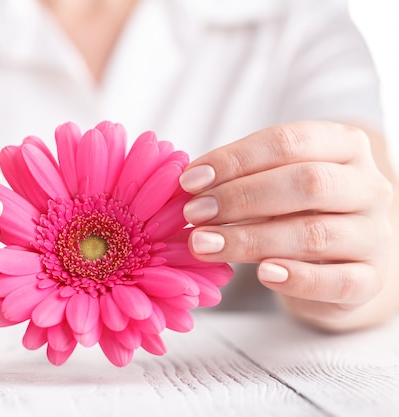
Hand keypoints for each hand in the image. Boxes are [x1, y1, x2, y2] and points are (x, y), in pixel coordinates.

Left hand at [180, 121, 393, 330]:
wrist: (340, 259)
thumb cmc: (297, 210)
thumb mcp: (273, 184)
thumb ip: (241, 179)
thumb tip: (188, 184)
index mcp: (344, 146)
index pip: (288, 142)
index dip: (234, 160)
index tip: (189, 181)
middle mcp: (368, 186)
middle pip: (307, 183)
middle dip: (241, 197)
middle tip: (193, 213)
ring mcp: (375, 234)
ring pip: (315, 234)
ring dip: (251, 239)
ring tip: (204, 244)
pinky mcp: (371, 279)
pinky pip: (338, 281)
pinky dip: (297, 279)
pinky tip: (263, 274)